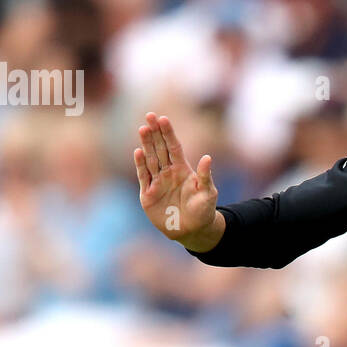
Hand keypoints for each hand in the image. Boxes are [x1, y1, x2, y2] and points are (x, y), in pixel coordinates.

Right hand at [134, 112, 218, 243]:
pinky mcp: (148, 194)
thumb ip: (205, 176)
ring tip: (143, 128)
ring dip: (146, 144)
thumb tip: (207, 158)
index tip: (164, 119)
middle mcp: (168, 172)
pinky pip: (143, 177)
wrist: (192, 231)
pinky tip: (138, 152)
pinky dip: (140, 165)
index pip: (174, 147)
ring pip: (150, 159)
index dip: (169, 133)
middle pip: (160, 149)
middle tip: (149, 115)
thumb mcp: (208, 193)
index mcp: (183, 169)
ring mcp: (157, 182)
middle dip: (155, 133)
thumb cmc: (203, 210)